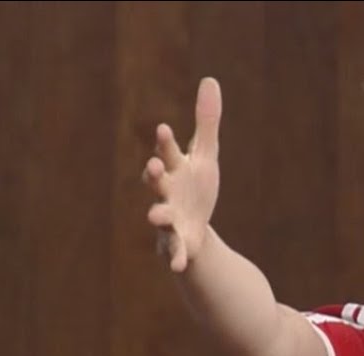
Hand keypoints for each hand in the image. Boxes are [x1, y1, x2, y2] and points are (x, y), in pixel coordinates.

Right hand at [142, 77, 221, 272]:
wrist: (195, 228)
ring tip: (155, 215)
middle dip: (153, 175)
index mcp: (174, 170)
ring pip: (159, 216)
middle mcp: (166, 193)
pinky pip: (175, 252)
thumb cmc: (196, 188)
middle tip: (152, 168)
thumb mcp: (206, 156)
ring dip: (157, 215)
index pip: (168, 153)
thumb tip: (210, 80)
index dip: (165, 143)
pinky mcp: (176, 243)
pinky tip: (179, 267)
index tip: (164, 130)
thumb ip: (206, 122)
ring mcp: (169, 219)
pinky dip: (176, 258)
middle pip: (157, 183)